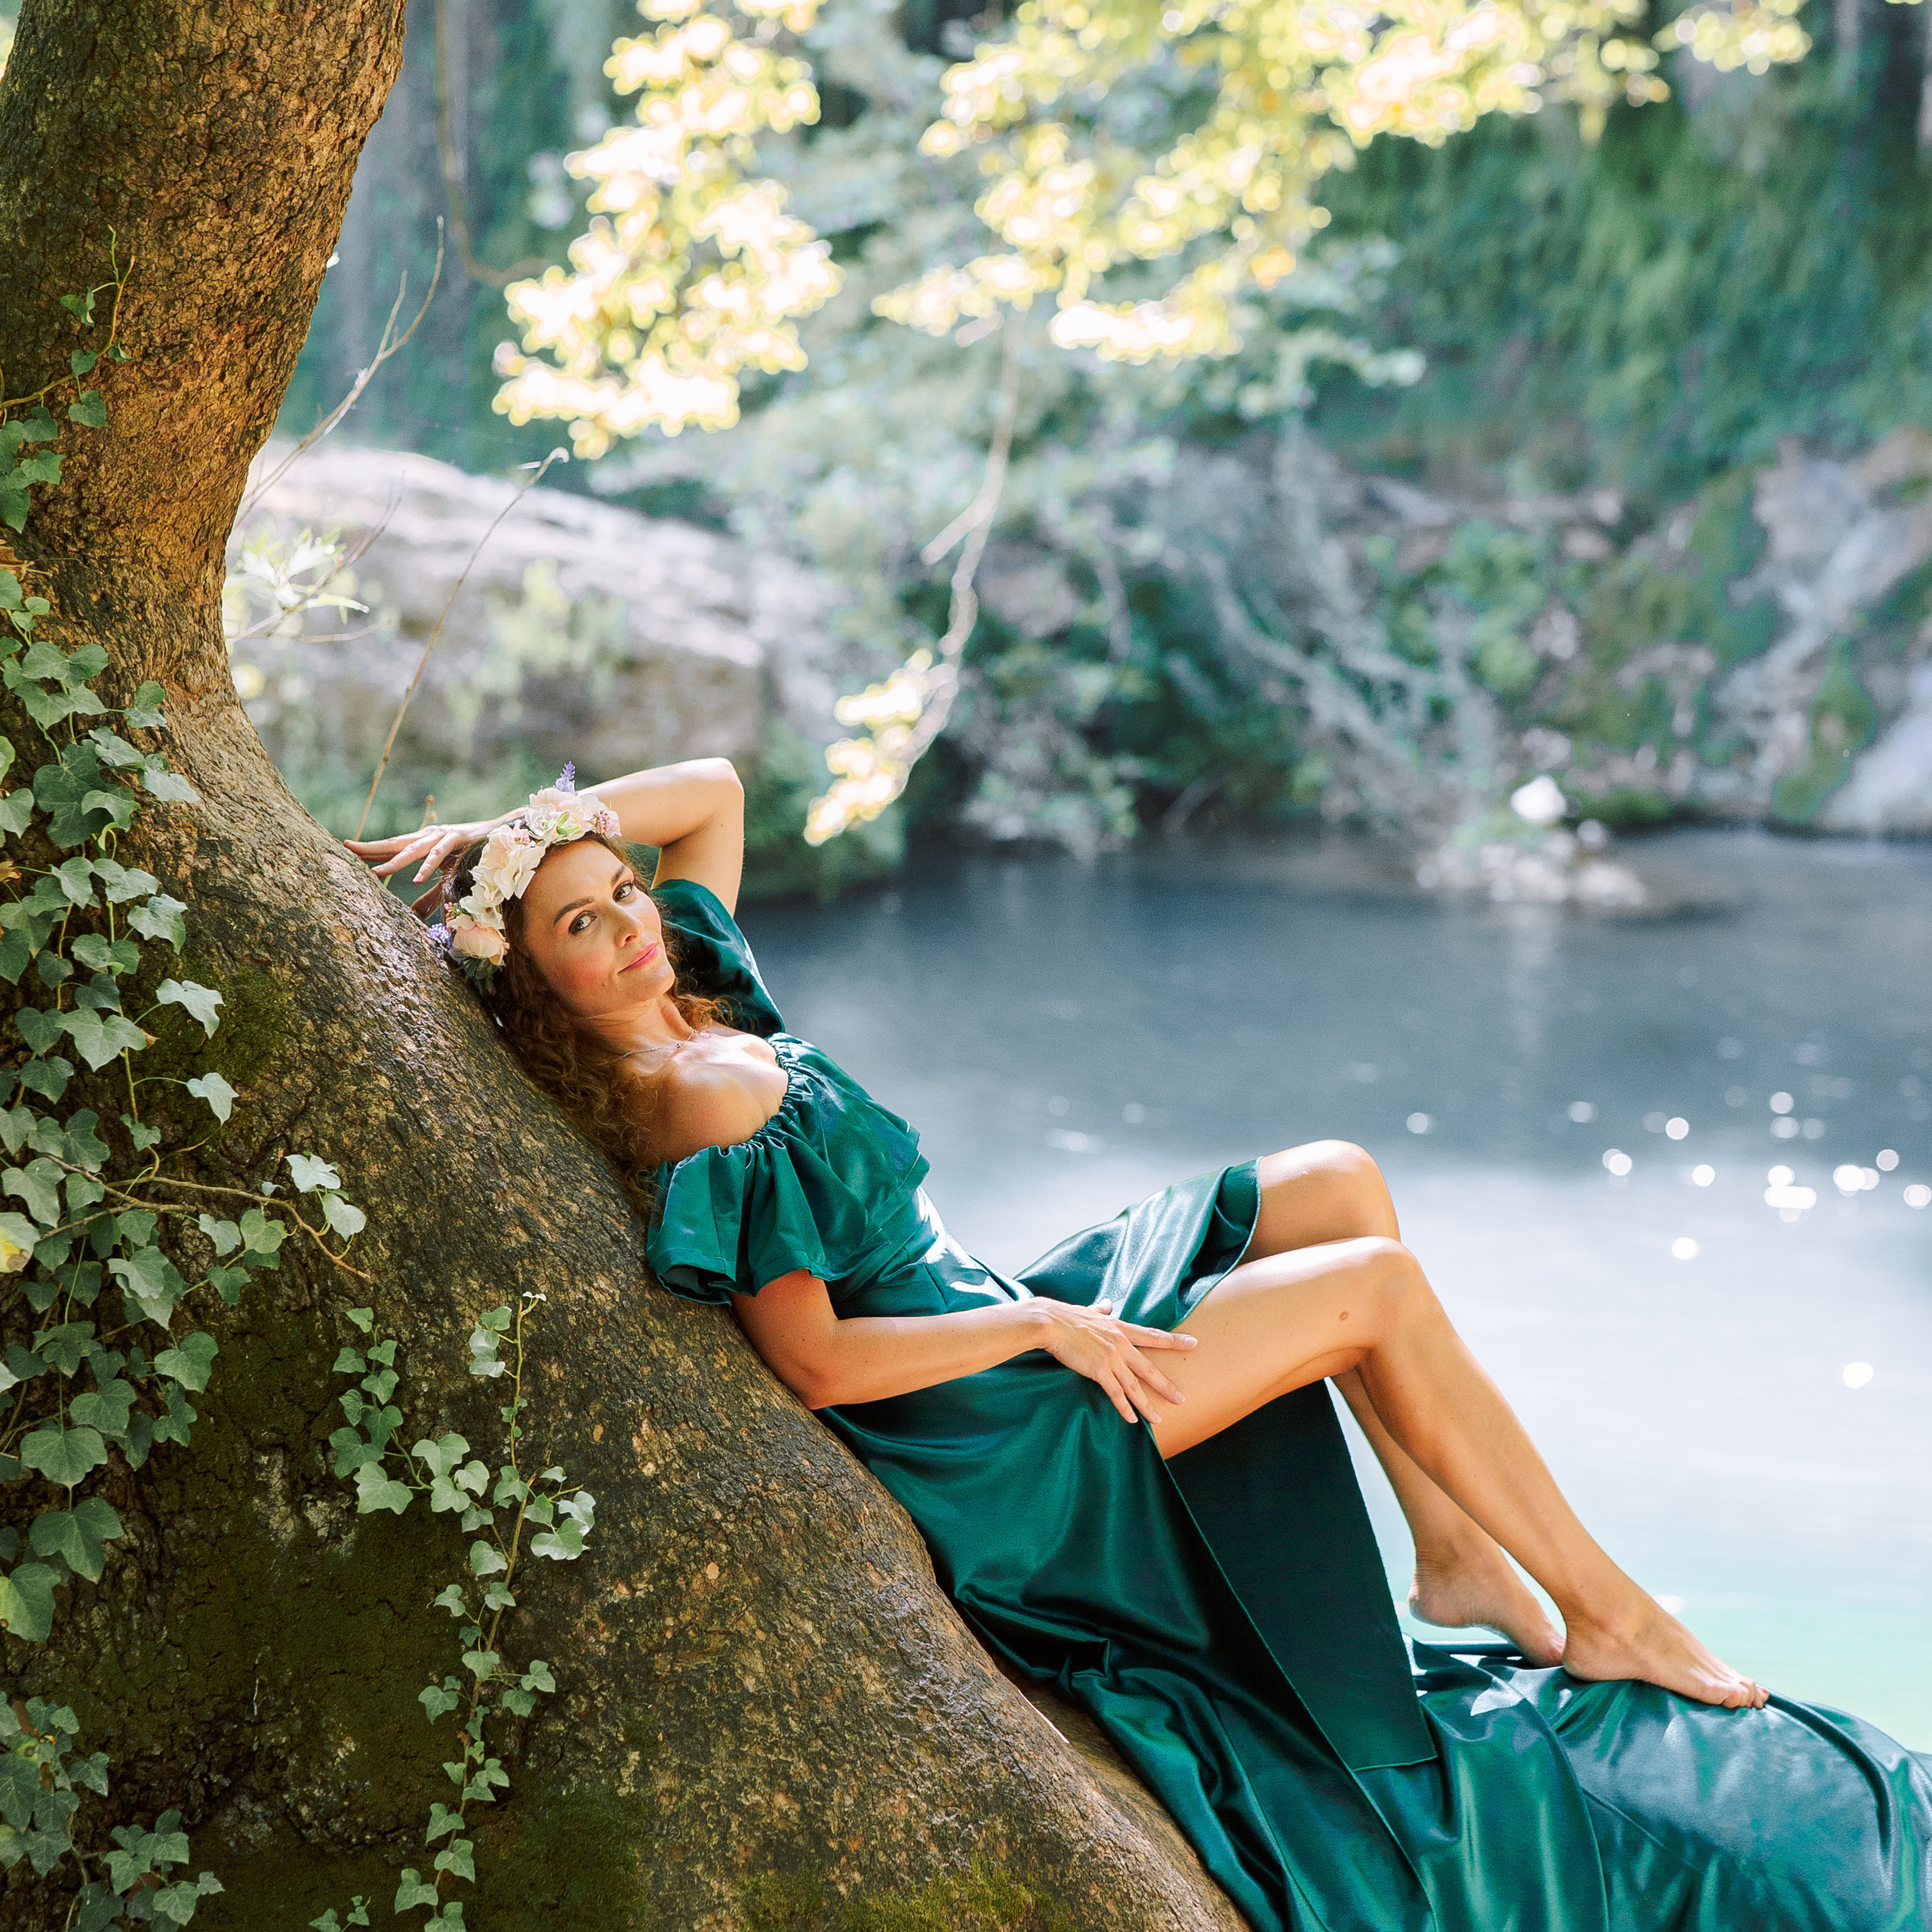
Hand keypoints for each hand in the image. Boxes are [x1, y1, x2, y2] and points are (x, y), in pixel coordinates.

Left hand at [345, 817, 504, 890]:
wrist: (503, 832)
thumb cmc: (474, 854)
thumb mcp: (448, 879)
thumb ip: (431, 897)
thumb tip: (414, 916)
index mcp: (422, 844)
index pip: (391, 848)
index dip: (370, 851)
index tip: (346, 852)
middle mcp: (427, 836)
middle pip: (393, 844)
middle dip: (370, 848)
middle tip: (346, 848)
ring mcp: (441, 836)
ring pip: (412, 850)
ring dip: (393, 862)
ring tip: (375, 872)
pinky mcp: (457, 839)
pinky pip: (439, 855)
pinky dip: (428, 867)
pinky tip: (416, 879)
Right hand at [1027, 1296, 1197, 1424]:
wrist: (1051, 1322)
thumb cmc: (1066, 1316)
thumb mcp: (1089, 1311)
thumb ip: (1101, 1310)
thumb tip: (1106, 1304)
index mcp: (1120, 1328)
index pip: (1153, 1336)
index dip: (1174, 1341)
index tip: (1194, 1344)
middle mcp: (1120, 1344)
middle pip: (1149, 1368)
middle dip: (1166, 1385)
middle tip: (1182, 1399)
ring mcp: (1111, 1358)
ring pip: (1134, 1386)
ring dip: (1146, 1405)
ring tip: (1158, 1418)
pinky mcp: (1099, 1370)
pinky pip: (1115, 1393)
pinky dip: (1125, 1408)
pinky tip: (1132, 1419)